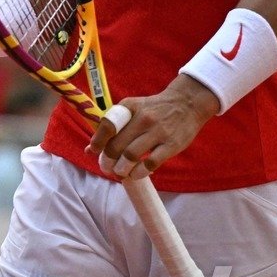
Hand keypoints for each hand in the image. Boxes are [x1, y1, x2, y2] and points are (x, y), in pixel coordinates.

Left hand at [86, 75, 218, 179]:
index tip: (94, 152)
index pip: (108, 125)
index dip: (97, 142)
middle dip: (108, 161)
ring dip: (122, 169)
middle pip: (117, 145)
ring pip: (131, 156)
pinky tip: (136, 173)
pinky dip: (140, 172)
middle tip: (107, 168)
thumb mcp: (132, 108)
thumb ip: (112, 126)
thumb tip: (90, 150)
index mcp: (129, 107)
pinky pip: (150, 163)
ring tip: (120, 172)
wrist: (187, 103)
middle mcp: (143, 118)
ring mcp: (158, 132)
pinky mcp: (171, 145)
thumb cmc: (154, 109)